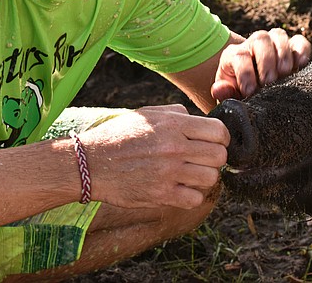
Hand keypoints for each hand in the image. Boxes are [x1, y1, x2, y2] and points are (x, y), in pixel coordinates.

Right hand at [78, 105, 228, 209]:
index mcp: (174, 125)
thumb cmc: (119, 136)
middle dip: (215, 158)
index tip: (215, 142)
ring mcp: (169, 172)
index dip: (221, 138)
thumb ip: (177, 113)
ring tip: (191, 175)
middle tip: (202, 160)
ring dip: (204, 177)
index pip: (219, 131)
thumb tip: (199, 120)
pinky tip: (181, 189)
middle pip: (220, 156)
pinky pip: (195, 199)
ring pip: (211, 178)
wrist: (90, 162)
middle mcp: (175, 147)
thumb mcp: (148, 113)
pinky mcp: (161, 195)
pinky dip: (192, 196)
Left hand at [211, 28, 310, 101]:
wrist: (256, 93)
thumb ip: (224, 93)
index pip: (239, 55)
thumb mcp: (229, 96)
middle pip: (260, 39)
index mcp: (234, 55)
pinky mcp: (292, 49)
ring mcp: (274, 44)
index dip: (245, 73)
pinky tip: (302, 63)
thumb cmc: (241, 95)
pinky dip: (302, 50)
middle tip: (269, 82)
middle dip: (265, 60)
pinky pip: (299, 42)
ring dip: (283, 54)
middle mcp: (254, 44)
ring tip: (285, 73)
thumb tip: (219, 89)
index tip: (250, 91)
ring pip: (278, 36)